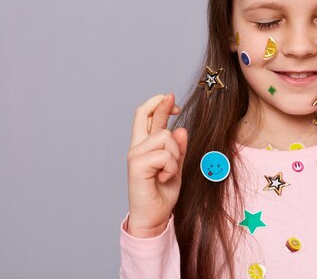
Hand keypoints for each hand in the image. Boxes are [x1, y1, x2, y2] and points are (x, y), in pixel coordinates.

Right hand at [126, 93, 187, 237]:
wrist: (154, 217)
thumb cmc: (162, 192)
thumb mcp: (176, 166)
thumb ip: (178, 149)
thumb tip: (181, 129)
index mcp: (145, 145)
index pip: (145, 116)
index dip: (157, 102)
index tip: (172, 99)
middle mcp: (137, 147)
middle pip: (147, 114)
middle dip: (164, 108)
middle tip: (177, 108)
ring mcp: (135, 155)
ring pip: (165, 137)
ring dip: (176, 155)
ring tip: (168, 172)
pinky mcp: (137, 165)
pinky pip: (165, 155)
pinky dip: (172, 167)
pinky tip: (164, 178)